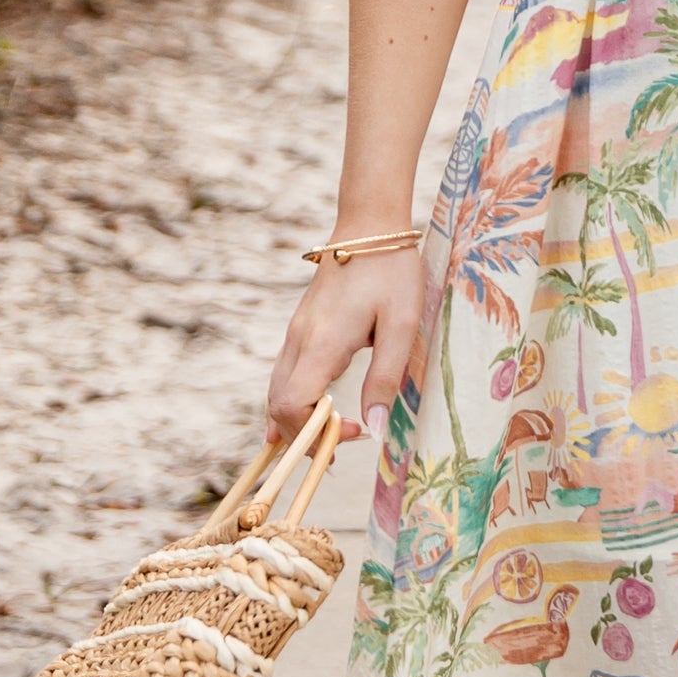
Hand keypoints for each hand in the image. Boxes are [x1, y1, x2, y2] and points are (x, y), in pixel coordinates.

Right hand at [267, 246, 422, 444]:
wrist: (369, 226)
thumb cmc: (391, 272)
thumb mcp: (401, 326)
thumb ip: (385, 378)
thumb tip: (373, 430)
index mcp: (322, 343)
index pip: (294, 406)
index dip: (317, 433)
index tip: (356, 433)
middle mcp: (299, 341)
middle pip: (279, 406)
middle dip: (305, 437)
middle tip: (340, 450)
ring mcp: (295, 334)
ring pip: (276, 392)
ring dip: (297, 422)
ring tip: (328, 440)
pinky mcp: (300, 328)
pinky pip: (283, 376)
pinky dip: (290, 403)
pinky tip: (302, 418)